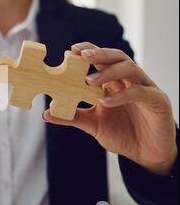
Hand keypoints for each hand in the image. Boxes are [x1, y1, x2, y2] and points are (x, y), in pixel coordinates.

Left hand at [42, 42, 177, 175]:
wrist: (146, 155)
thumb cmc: (122, 134)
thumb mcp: (93, 124)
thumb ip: (72, 117)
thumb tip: (45, 114)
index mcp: (114, 83)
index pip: (103, 59)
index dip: (90, 51)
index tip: (72, 49)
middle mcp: (130, 81)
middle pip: (117, 57)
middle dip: (99, 53)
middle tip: (81, 55)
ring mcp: (145, 89)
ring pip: (130, 68)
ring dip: (109, 71)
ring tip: (90, 80)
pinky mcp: (158, 101)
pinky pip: (141, 92)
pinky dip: (123, 94)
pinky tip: (106, 101)